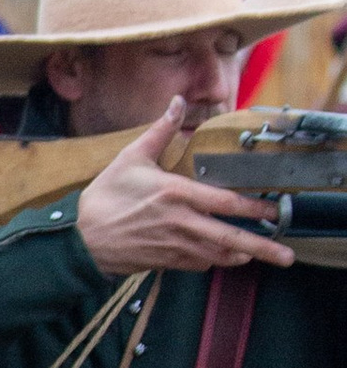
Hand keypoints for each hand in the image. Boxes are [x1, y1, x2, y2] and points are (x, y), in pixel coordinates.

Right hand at [73, 101, 293, 274]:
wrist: (80, 238)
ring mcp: (174, 246)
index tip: (274, 209)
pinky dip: (213, 261)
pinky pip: (198, 265)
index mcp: (175, 193)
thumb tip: (178, 102)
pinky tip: (222, 257)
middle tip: (286, 254)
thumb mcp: (131, 157)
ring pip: (218, 256)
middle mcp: (180, 222)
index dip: (254, 207)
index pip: (225, 203)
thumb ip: (161, 130)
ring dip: (241, 256)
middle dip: (262, 247)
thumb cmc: (105, 196)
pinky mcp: (165, 261)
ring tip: (259, 254)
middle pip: (231, 238)